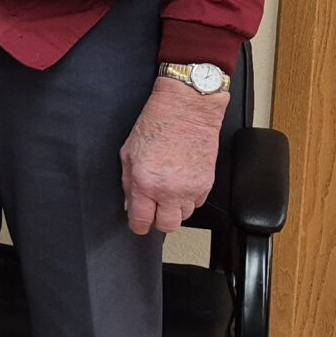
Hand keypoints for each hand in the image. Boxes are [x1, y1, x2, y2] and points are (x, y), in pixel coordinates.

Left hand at [121, 79, 226, 233]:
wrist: (187, 110)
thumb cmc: (157, 124)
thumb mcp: (128, 152)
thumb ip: (128, 182)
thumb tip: (130, 202)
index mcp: (145, 182)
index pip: (142, 220)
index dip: (138, 225)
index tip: (138, 223)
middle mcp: (169, 189)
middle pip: (167, 226)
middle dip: (158, 221)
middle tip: (153, 210)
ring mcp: (190, 188)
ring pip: (184, 216)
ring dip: (174, 209)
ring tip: (168, 192)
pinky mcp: (207, 183)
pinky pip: (197, 203)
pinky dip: (189, 199)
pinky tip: (181, 184)